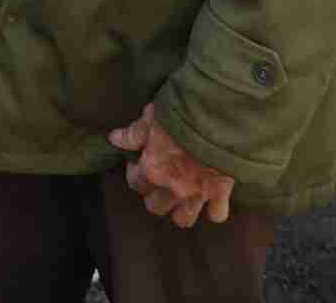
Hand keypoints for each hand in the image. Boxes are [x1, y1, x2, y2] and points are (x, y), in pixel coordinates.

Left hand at [109, 104, 234, 227]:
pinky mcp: (220, 193)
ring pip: (183, 219)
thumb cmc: (181, 115)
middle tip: (160, 180)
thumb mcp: (151, 118)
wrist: (218, 119)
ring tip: (182, 196)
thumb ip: (133, 134)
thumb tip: (114, 139)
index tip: (140, 160)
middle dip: (154, 196)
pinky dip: (214, 209)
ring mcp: (197, 194)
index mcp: (152, 170)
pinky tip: (212, 200)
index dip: (135, 171)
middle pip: (155, 207)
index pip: (134, 182)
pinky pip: (217, 215)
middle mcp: (172, 188)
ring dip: (181, 210)